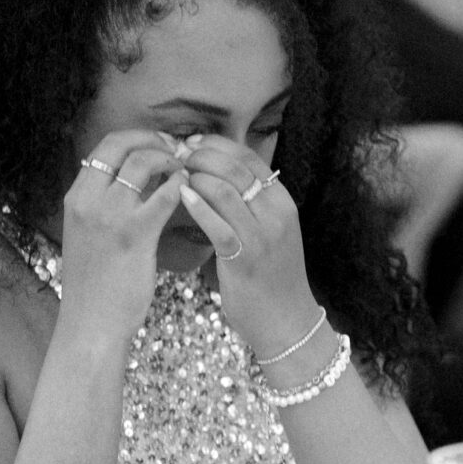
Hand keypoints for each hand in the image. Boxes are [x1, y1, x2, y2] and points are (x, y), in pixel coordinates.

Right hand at [57, 131, 183, 343]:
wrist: (91, 321)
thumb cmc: (94, 282)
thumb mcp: (87, 234)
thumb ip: (102, 205)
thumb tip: (132, 179)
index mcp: (75, 197)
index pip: (104, 147)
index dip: (134, 138)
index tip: (156, 143)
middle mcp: (88, 199)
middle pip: (121, 144)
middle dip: (152, 139)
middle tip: (175, 148)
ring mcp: (110, 215)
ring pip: (144, 162)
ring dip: (170, 160)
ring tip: (184, 170)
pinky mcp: (135, 233)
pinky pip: (165, 194)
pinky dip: (180, 186)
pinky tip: (189, 192)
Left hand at [173, 137, 320, 362]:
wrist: (287, 322)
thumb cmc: (272, 276)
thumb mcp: (271, 231)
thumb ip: (251, 203)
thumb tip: (217, 174)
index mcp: (282, 201)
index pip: (249, 157)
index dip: (216, 144)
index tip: (191, 141)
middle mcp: (276, 213)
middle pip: (235, 167)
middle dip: (201, 155)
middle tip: (177, 155)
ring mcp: (262, 235)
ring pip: (224, 189)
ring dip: (195, 177)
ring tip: (175, 175)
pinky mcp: (244, 258)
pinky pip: (217, 224)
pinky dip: (196, 206)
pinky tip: (181, 197)